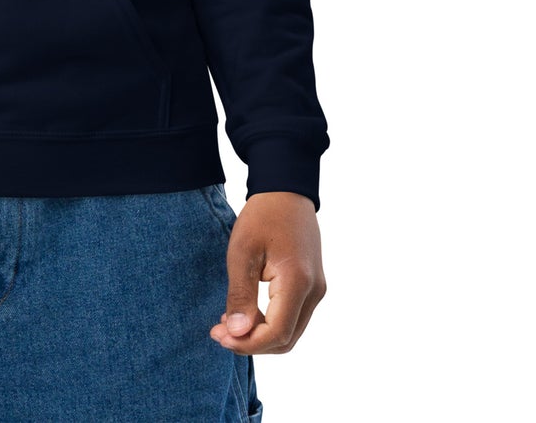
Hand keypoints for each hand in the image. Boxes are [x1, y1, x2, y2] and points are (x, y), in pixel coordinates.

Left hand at [209, 191, 324, 353]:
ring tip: (229, 324)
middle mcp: (314, 291)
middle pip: (286, 339)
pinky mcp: (312, 286)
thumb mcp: (242, 252)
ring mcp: (317, 290)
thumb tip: (237, 333)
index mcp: (298, 282)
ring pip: (291, 332)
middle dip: (251, 343)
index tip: (219, 336)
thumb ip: (241, 295)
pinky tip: (246, 313)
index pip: (276, 333)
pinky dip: (270, 323)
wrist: (286, 190)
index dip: (247, 343)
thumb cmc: (262, 216)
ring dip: (260, 335)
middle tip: (219, 333)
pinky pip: (293, 317)